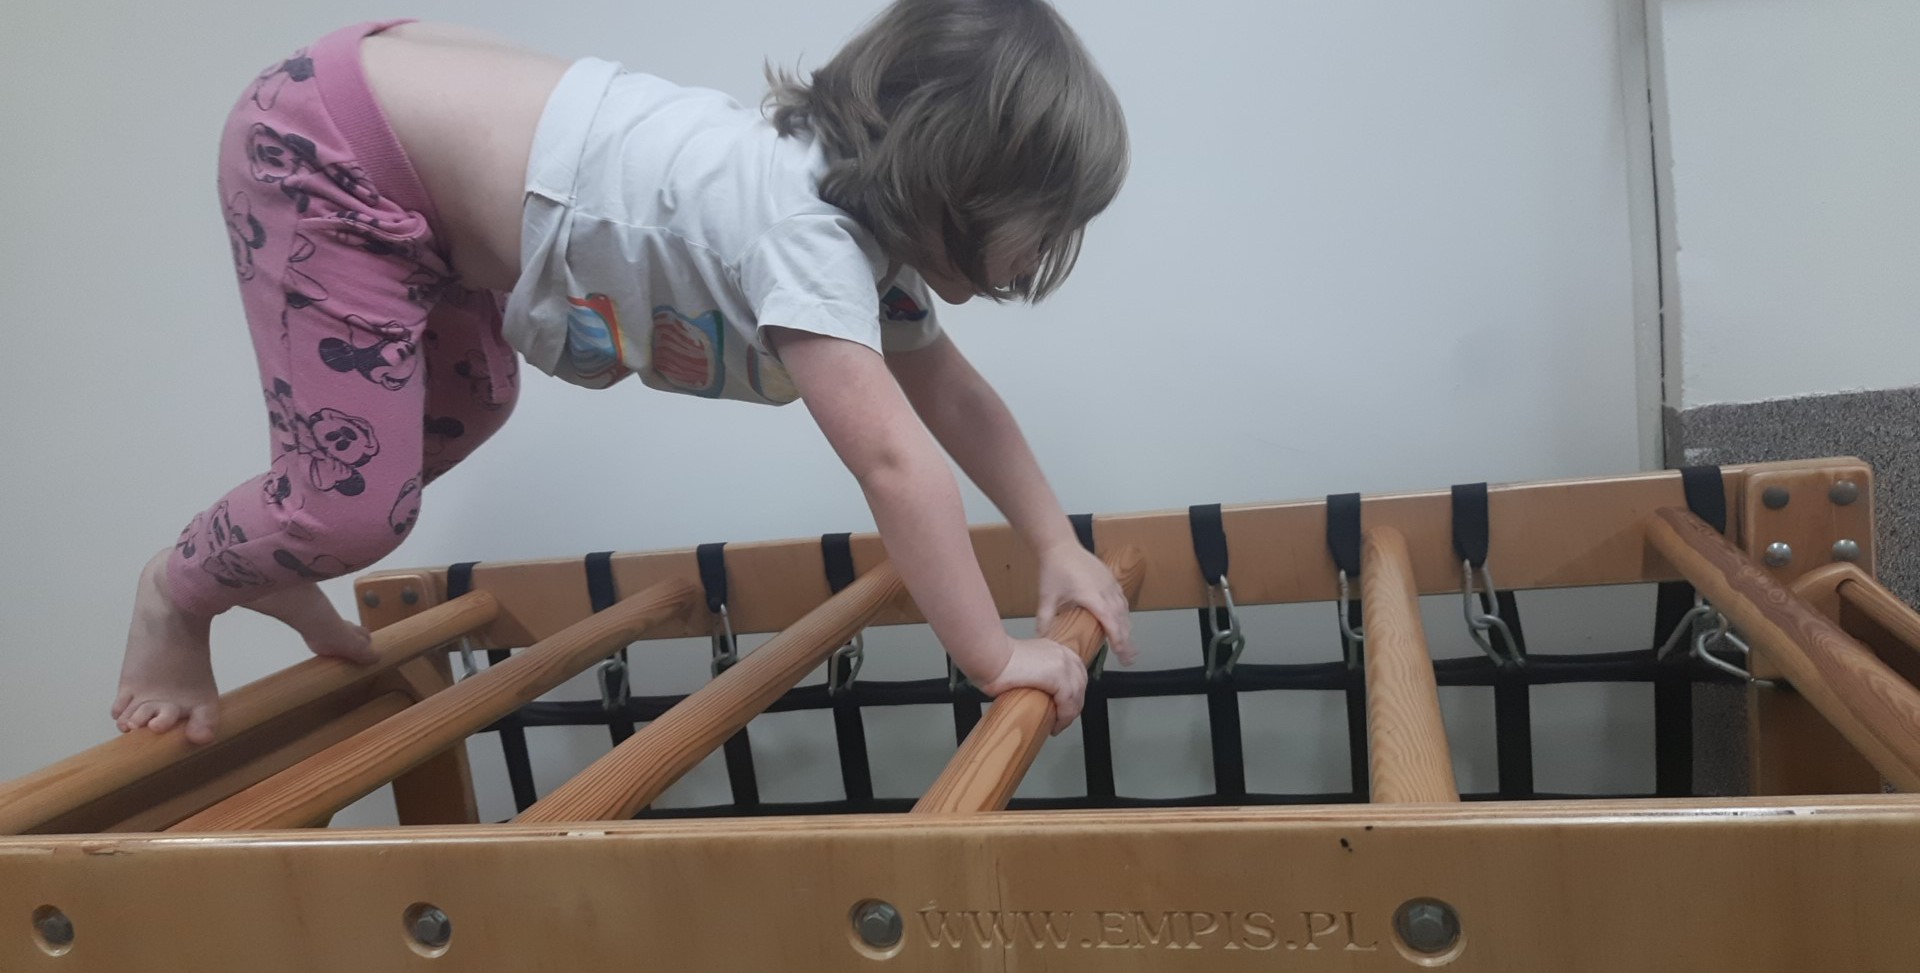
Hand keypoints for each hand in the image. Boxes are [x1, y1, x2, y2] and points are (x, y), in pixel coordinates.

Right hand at [978, 637, 1087, 734]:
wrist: (990, 657)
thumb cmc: (994, 662)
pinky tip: (1055, 726)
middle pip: (1080, 686)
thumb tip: (1036, 692)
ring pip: (1076, 696)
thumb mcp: (1022, 664)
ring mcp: (1062, 663)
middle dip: (1073, 706)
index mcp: (1054, 649)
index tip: (1065, 708)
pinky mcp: (1058, 676)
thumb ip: (1034, 673)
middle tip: (1061, 721)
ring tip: (1057, 726)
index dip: (1073, 694)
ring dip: (1068, 716)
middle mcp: (1062, 654)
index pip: (1076, 673)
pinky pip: (1068, 703)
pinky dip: (1063, 718)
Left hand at [1034, 544, 1136, 665]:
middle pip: (1121, 620)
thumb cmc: (1053, 570)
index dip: (1118, 641)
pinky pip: (1121, 599)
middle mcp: (1105, 591)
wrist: (1060, 545)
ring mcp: (1110, 583)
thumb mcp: (1046, 597)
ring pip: (1124, 609)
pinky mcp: (1110, 578)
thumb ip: (1045, 620)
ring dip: (1127, 627)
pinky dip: (1124, 613)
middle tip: (1129, 659)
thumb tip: (1041, 639)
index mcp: (1092, 597)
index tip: (1122, 655)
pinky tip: (1123, 621)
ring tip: (1128, 644)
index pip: (1110, 623)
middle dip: (1127, 640)